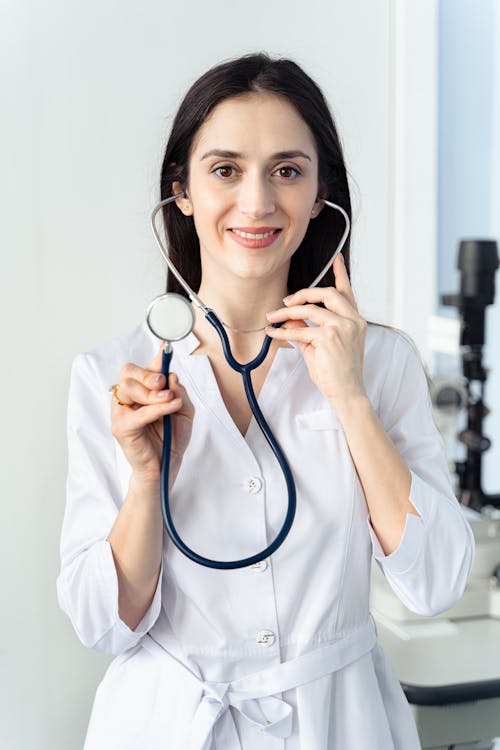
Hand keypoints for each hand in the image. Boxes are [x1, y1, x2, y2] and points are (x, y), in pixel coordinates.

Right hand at [110, 346, 193, 480]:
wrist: (166, 467)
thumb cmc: (171, 438)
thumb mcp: (184, 410)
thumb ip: (179, 391)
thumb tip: (171, 376)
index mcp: (142, 391)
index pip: (143, 368)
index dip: (155, 357)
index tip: (166, 346)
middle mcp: (128, 399)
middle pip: (128, 372)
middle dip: (149, 374)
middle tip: (164, 383)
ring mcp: (121, 413)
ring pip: (128, 388)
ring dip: (152, 392)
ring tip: (170, 399)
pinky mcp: (121, 429)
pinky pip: (137, 413)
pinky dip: (156, 408)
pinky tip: (170, 406)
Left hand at [265, 254, 366, 404]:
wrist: (347, 393)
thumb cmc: (338, 373)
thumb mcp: (322, 345)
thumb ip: (310, 327)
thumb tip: (291, 316)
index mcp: (355, 321)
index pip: (347, 292)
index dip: (342, 274)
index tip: (337, 259)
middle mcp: (352, 321)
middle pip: (327, 293)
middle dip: (303, 293)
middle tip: (287, 300)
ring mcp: (342, 328)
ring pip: (309, 309)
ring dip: (287, 312)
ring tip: (273, 317)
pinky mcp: (329, 338)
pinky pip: (299, 330)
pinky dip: (283, 332)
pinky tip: (274, 333)